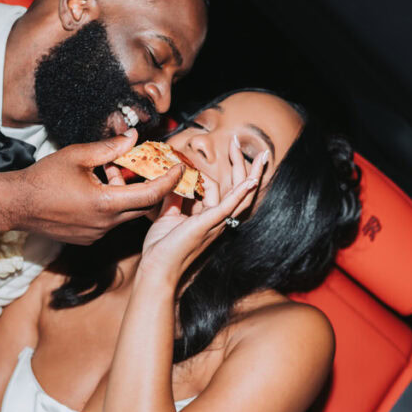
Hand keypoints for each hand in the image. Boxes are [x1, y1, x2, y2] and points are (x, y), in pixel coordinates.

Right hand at [10, 129, 182, 244]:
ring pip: (124, 214)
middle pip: (142, 206)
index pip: (151, 195)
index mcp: (106, 204)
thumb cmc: (43, 179)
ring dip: (127, 195)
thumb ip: (109, 148)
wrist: (16, 205)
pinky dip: (112, 206)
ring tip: (113, 173)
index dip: (169, 181)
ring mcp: (96, 234)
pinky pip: (109, 222)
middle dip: (149, 187)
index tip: (179, 169)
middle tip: (152, 168)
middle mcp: (105, 224)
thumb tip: (132, 137)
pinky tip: (98, 189)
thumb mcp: (78, 156)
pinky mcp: (87, 238)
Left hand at [139, 142, 268, 279]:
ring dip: (246, 170)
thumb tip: (173, 181)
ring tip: (254, 153)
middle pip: (237, 188)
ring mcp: (216, 222)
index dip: (224, 170)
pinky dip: (242, 192)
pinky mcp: (209, 223)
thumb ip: (173, 198)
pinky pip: (230, 205)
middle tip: (238, 142)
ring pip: (240, 193)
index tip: (223, 152)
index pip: (224, 189)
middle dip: (241, 164)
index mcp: (209, 217)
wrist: (157, 269)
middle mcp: (218, 219)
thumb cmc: (162, 249)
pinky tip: (252, 180)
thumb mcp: (167, 216)